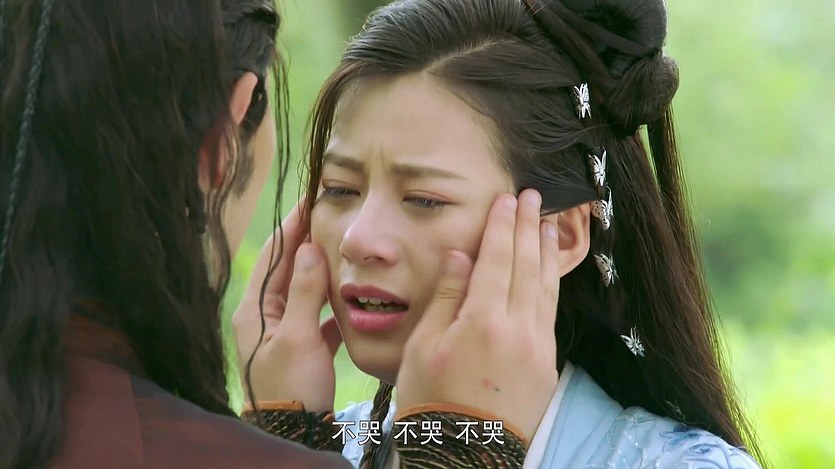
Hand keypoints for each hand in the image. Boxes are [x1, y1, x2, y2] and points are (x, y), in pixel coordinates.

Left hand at [232, 199, 341, 412]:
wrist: (293, 431)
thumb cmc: (291, 386)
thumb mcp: (298, 337)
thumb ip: (305, 292)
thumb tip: (310, 248)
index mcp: (256, 309)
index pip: (273, 255)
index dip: (291, 226)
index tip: (311, 200)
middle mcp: (265, 317)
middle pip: (287, 269)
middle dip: (307, 242)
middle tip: (329, 217)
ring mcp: (283, 332)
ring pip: (303, 290)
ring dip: (321, 270)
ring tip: (343, 248)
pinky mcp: (301, 348)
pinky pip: (316, 315)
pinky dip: (331, 301)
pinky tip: (350, 294)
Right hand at [395, 190, 559, 441]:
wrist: (463, 455)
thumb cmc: (431, 401)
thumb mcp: (424, 347)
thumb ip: (446, 297)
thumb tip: (461, 257)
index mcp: (483, 321)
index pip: (497, 259)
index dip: (502, 226)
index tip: (506, 199)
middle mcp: (518, 329)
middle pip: (527, 266)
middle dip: (528, 227)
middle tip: (532, 197)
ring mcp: (537, 348)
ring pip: (546, 287)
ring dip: (546, 252)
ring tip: (548, 223)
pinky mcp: (547, 365)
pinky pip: (551, 313)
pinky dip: (551, 285)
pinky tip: (549, 272)